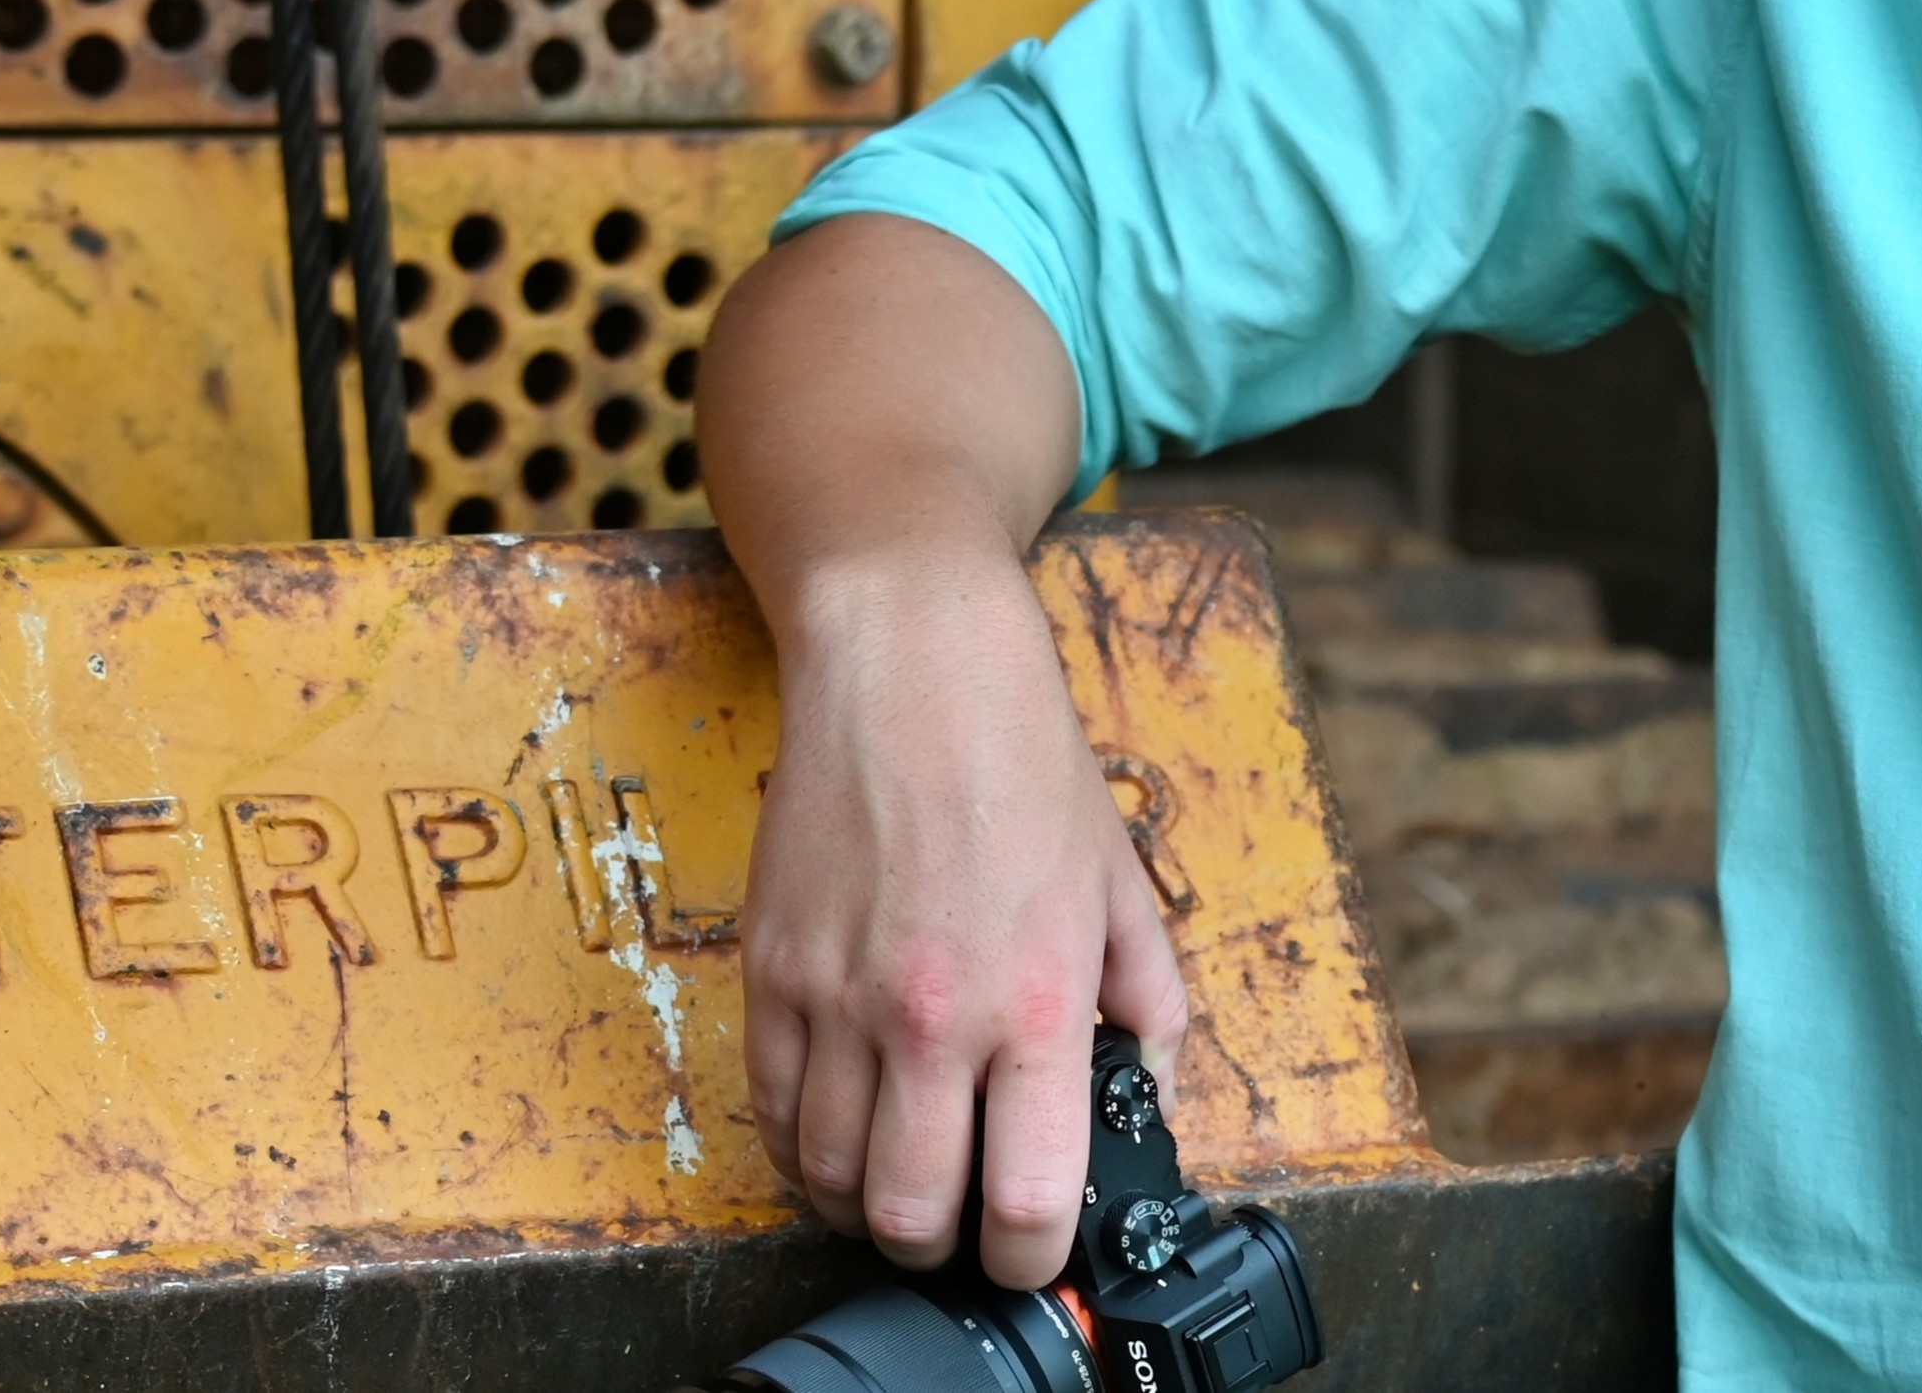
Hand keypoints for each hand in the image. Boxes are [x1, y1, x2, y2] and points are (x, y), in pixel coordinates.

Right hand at [738, 547, 1189, 1286]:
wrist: (913, 664)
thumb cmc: (1022, 758)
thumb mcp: (1120, 879)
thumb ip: (1147, 998)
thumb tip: (1151, 1088)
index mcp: (1041, 1001)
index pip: (1026, 1201)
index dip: (1030, 1258)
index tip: (1031, 1254)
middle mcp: (937, 1017)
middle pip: (912, 1217)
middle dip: (940, 1248)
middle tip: (958, 1228)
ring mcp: (841, 1000)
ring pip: (828, 1179)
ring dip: (862, 1205)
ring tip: (896, 1182)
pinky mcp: (772, 973)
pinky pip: (771, 1111)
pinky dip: (801, 1148)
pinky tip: (836, 1133)